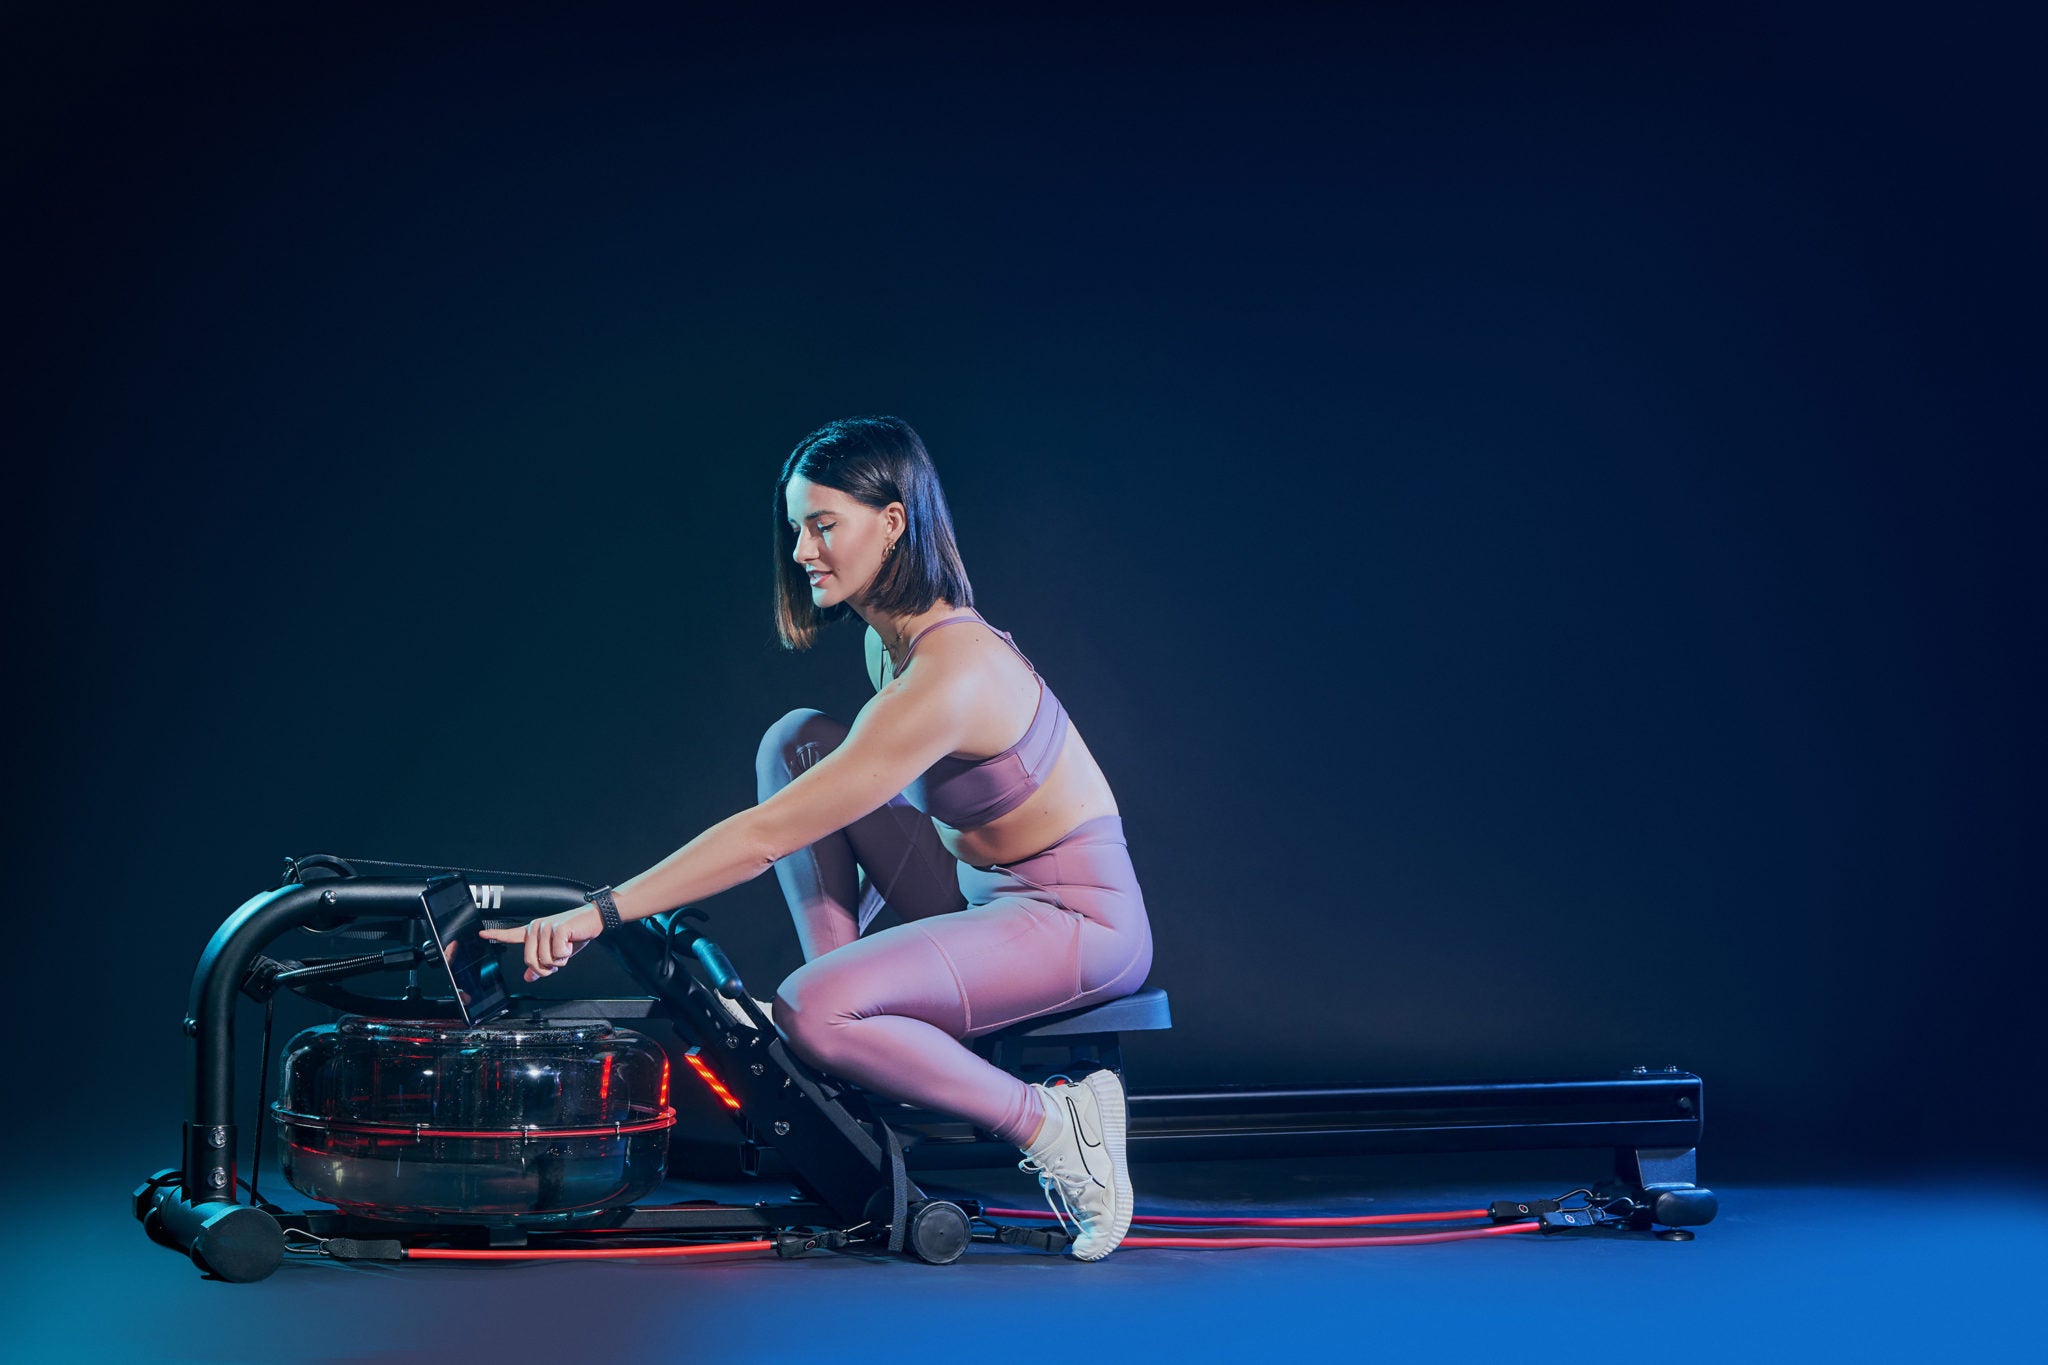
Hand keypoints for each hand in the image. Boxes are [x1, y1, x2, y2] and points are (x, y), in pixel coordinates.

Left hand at [478, 904, 604, 981]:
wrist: (594, 920)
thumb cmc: (576, 935)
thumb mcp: (557, 953)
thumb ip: (542, 964)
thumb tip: (529, 977)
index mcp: (534, 932)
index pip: (512, 934)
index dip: (497, 935)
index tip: (482, 934)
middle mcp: (536, 928)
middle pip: (530, 961)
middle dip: (546, 968)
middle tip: (558, 962)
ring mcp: (546, 927)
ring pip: (545, 960)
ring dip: (560, 961)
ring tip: (566, 948)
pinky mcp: (557, 929)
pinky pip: (557, 955)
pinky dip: (567, 955)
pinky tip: (571, 943)